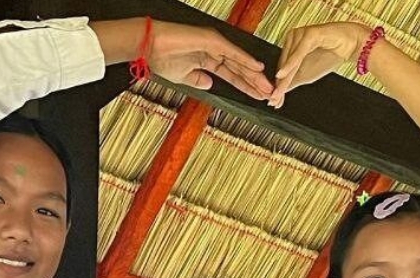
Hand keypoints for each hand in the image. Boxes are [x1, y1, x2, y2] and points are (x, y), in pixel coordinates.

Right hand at [145, 21, 273, 98]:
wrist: (148, 47)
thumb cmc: (161, 58)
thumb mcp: (183, 77)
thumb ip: (198, 80)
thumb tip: (209, 85)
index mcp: (207, 60)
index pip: (232, 76)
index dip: (245, 86)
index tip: (257, 96)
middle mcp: (214, 51)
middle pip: (240, 70)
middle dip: (255, 83)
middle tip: (270, 94)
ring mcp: (214, 45)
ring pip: (240, 62)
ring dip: (255, 74)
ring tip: (268, 85)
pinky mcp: (212, 40)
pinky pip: (233, 52)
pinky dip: (246, 60)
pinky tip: (258, 68)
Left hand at [269, 22, 370, 106]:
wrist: (352, 45)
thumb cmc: (330, 56)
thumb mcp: (307, 74)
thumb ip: (292, 82)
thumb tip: (278, 96)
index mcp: (291, 44)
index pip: (282, 67)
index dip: (278, 84)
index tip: (272, 100)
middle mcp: (293, 37)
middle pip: (284, 64)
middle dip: (279, 84)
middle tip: (273, 100)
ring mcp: (301, 34)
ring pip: (289, 60)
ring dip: (283, 78)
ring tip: (277, 93)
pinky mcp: (310, 33)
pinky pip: (298, 52)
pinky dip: (290, 64)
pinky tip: (282, 74)